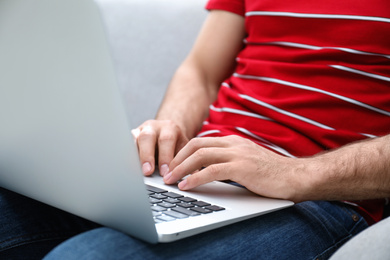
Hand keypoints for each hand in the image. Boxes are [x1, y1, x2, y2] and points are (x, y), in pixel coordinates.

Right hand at [132, 120, 188, 176]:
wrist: (167, 131)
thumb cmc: (176, 144)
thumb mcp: (184, 148)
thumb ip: (185, 160)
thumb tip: (191, 177)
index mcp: (169, 128)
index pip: (166, 140)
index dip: (165, 157)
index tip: (165, 173)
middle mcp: (153, 127)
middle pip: (147, 138)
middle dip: (147, 156)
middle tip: (147, 172)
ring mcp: (140, 131)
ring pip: (133, 141)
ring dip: (134, 158)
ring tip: (135, 173)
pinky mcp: (131, 137)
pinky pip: (126, 146)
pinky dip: (128, 157)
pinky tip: (128, 168)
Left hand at [163, 135, 305, 201]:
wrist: (296, 176)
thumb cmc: (272, 173)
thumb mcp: (246, 163)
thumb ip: (229, 162)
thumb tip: (208, 171)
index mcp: (233, 142)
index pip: (201, 142)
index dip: (183, 153)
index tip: (173, 165)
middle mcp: (233, 144)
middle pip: (196, 145)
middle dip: (177, 158)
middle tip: (166, 173)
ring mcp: (238, 154)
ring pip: (200, 156)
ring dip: (181, 168)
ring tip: (171, 180)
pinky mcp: (242, 168)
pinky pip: (212, 171)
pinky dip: (195, 178)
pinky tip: (187, 186)